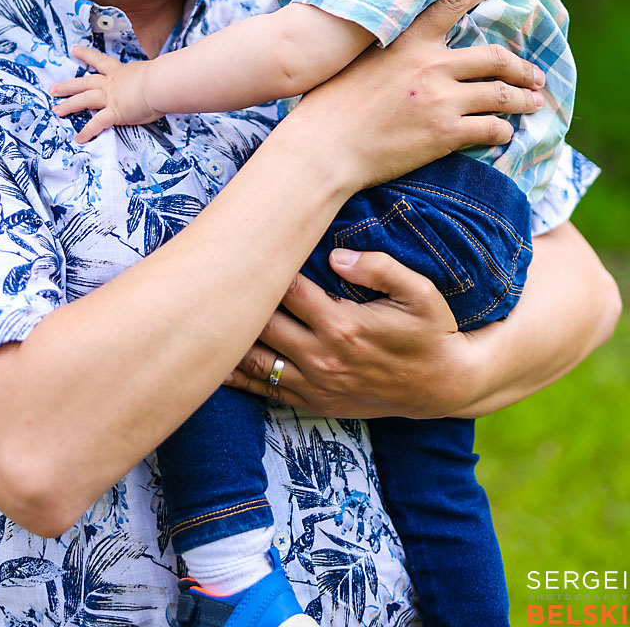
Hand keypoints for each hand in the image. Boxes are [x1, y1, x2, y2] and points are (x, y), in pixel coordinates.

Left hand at [51, 45, 164, 141]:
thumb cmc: (162, 77)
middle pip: (85, 82)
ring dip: (69, 105)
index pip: (101, 61)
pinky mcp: (114, 111)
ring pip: (84, 99)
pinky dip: (87, 131)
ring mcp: (111, 97)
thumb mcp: (152, 73)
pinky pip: (97, 123)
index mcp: (121, 71)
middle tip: (53, 88)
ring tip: (56, 110)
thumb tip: (156, 84)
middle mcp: (112, 83)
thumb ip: (147, 79)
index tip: (74, 50)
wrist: (161, 83)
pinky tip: (79, 138)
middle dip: (67, 85)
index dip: (87, 55)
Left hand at [226, 249, 476, 418]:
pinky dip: (238, 376)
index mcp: (343, 324)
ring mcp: (315, 384)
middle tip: (217, 272)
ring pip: (255, 359)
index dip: (266, 266)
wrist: (444, 386)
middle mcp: (322, 357)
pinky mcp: (314, 402)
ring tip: (206, 312)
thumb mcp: (420, 293)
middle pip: (261, 323)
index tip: (251, 247)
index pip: (286, 289)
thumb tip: (335, 255)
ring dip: (231, 339)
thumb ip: (380, 268)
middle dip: (240, 299)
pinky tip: (215, 360)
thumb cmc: (432, 332)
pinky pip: (265, 390)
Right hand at [296, 0, 545, 190]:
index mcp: (407, 40)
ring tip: (534, 104)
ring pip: (501, 95)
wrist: (323, 148)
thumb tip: (398, 45)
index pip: (455, 0)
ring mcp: (440, 99)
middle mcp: (430, 64)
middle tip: (535, 75)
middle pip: (495, 57)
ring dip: (523, 100)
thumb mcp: (355, 60)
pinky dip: (503, 131)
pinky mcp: (445, 133)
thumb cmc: (329, 106)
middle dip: (523, 68)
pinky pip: (491, 128)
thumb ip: (387, 49)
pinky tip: (503, 134)